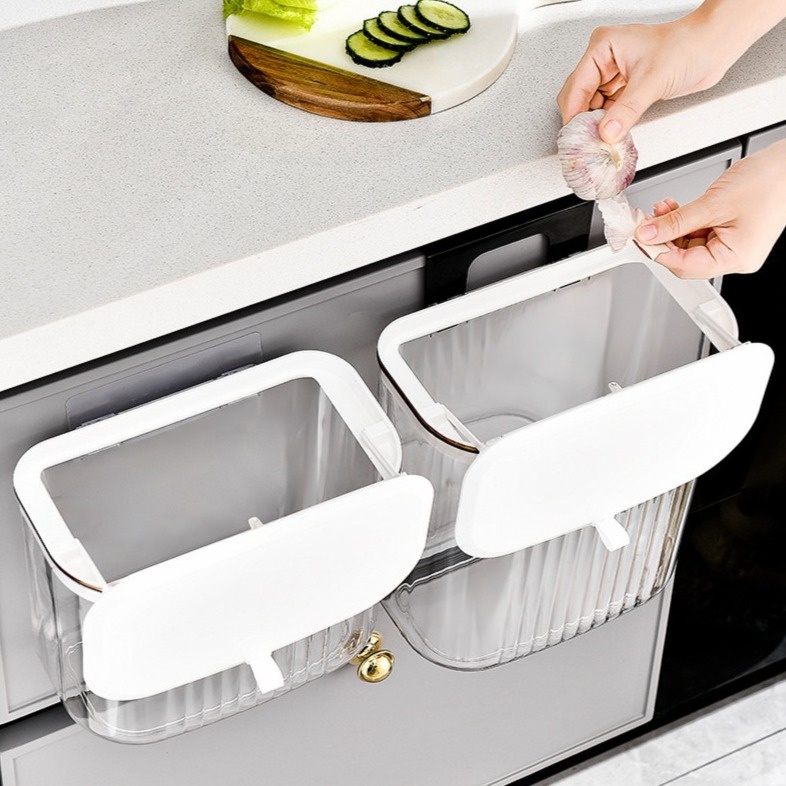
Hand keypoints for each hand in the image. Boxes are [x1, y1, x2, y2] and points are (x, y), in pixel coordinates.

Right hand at [557, 18, 730, 143]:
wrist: (712, 48)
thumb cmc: (688, 46)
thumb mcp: (652, 81)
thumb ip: (626, 110)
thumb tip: (606, 133)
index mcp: (602, 46)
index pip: (575, 87)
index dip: (574, 115)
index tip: (576, 137)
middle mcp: (605, 59)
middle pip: (579, 99)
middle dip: (583, 122)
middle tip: (588, 142)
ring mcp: (614, 74)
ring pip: (591, 108)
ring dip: (596, 125)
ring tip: (600, 141)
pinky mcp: (624, 88)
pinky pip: (607, 111)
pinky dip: (608, 124)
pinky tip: (611, 134)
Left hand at [635, 140, 785, 277]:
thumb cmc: (769, 181)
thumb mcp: (714, 203)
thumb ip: (676, 222)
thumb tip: (648, 233)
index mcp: (735, 259)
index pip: (685, 267)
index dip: (658, 253)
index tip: (639, 240)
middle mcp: (735, 257)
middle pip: (684, 258)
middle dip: (663, 239)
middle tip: (645, 223)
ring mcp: (732, 245)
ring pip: (688, 245)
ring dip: (671, 228)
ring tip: (660, 210)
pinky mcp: (729, 233)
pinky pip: (698, 233)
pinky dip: (684, 222)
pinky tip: (673, 210)